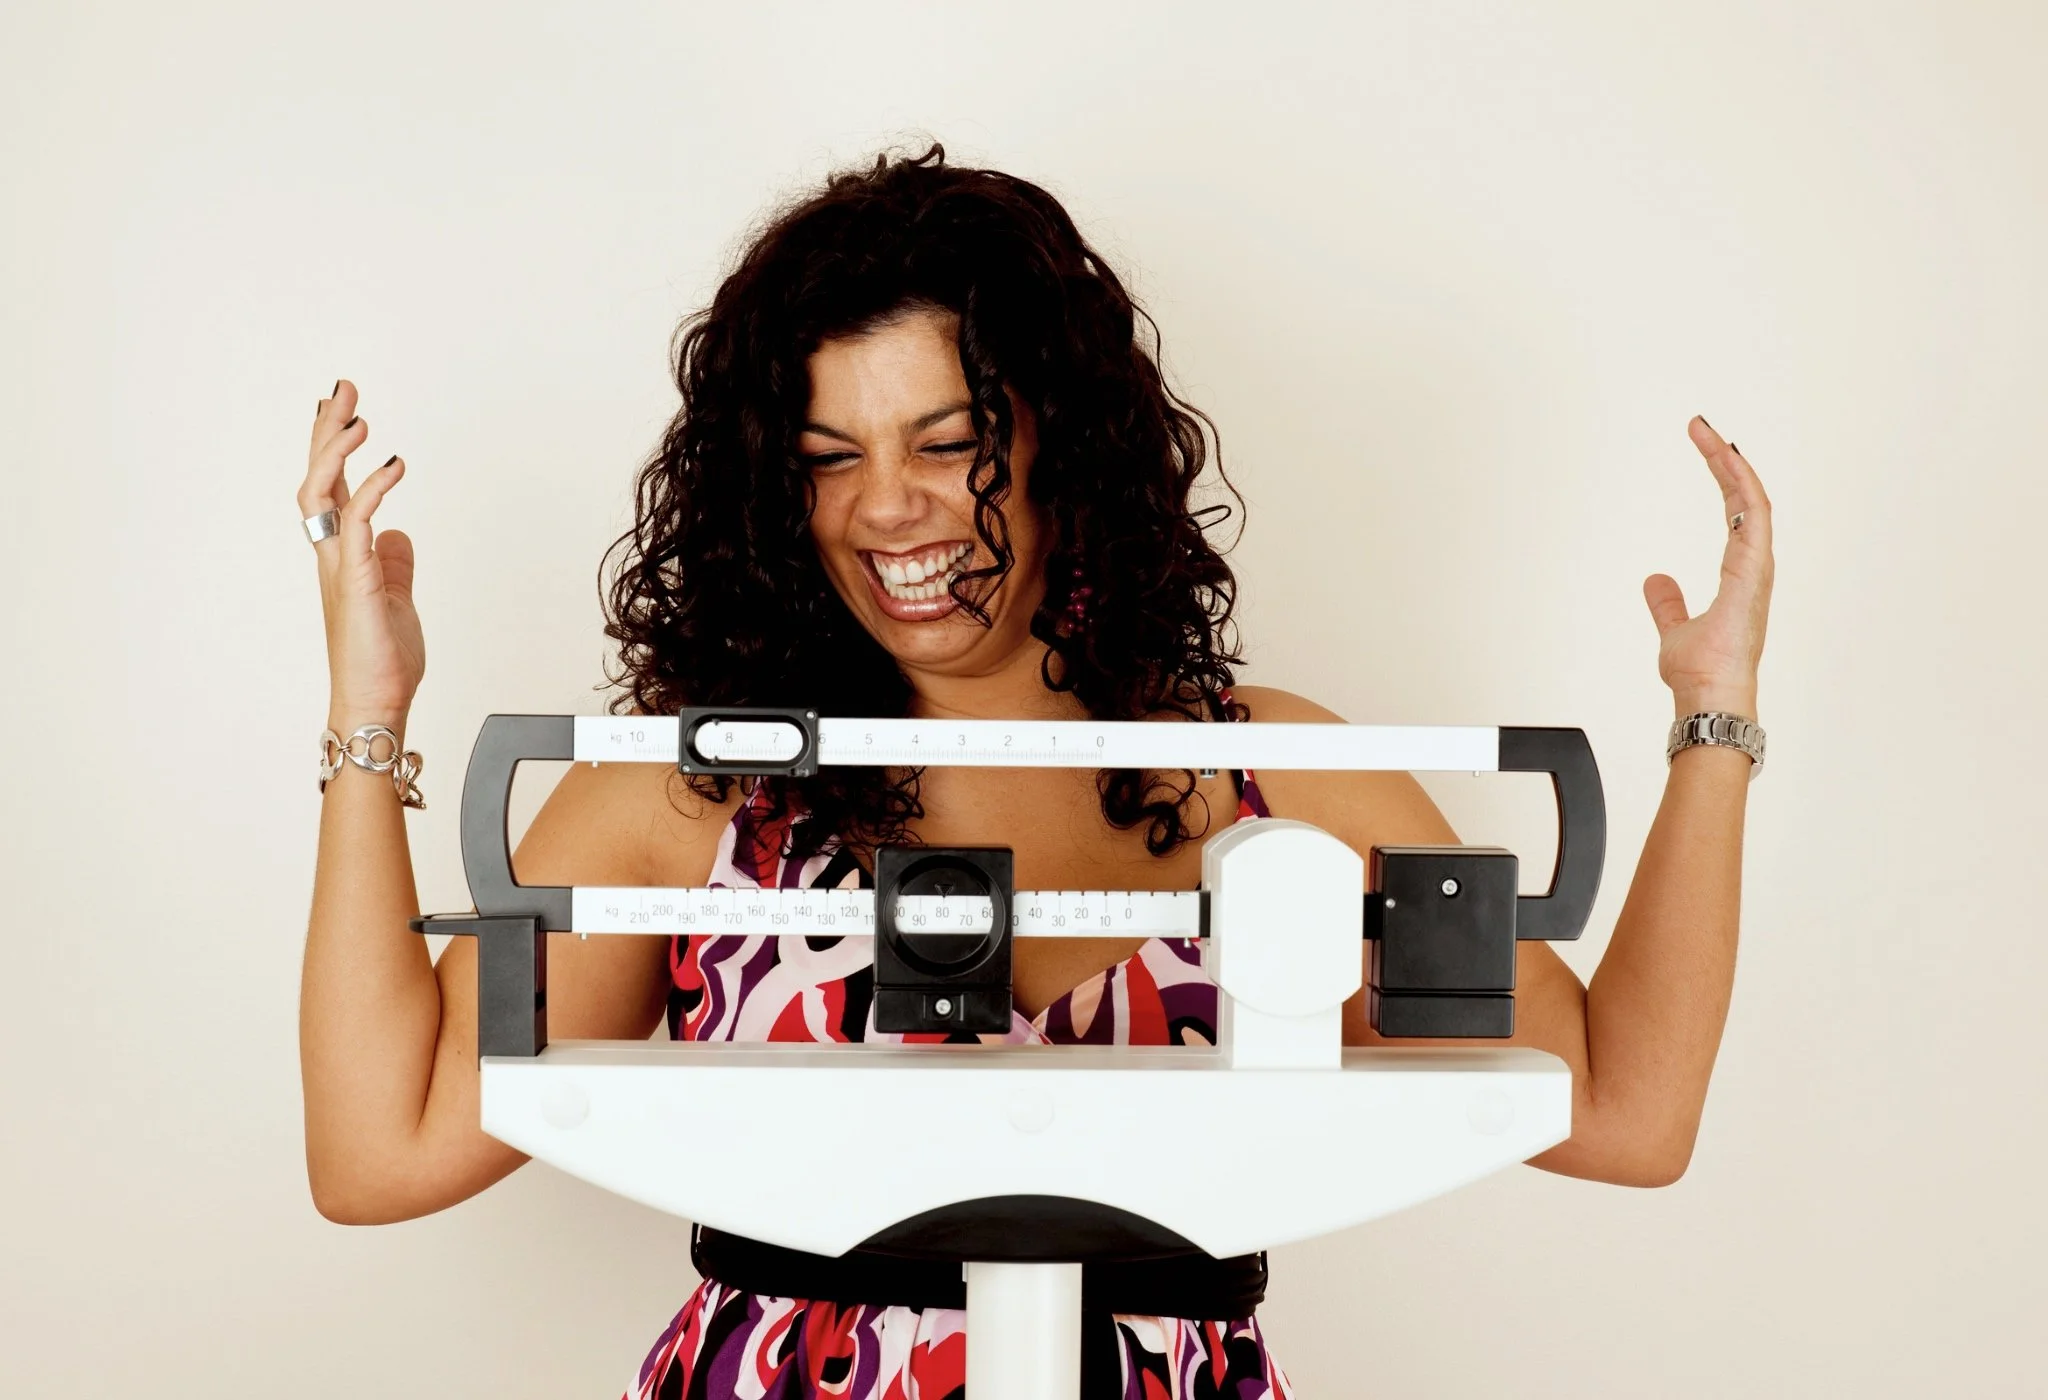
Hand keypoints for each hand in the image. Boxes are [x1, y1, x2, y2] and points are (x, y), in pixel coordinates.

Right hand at [298, 380, 424, 716]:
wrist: (377, 701)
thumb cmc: (383, 657)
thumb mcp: (396, 596)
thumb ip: (394, 562)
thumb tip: (399, 533)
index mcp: (343, 554)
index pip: (332, 487)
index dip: (334, 446)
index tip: (343, 408)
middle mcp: (334, 554)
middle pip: (319, 478)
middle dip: (329, 430)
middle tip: (344, 387)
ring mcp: (341, 566)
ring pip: (323, 494)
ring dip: (338, 450)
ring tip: (357, 415)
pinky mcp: (358, 581)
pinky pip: (360, 524)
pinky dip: (374, 488)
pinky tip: (393, 464)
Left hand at [1642, 416, 1773, 718]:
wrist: (1707, 697)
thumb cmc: (1700, 673)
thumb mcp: (1674, 630)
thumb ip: (1668, 604)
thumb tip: (1655, 581)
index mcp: (1740, 574)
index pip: (1735, 513)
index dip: (1723, 479)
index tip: (1705, 447)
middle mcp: (1755, 567)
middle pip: (1746, 499)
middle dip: (1727, 461)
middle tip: (1703, 427)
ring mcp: (1757, 569)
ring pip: (1752, 502)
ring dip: (1731, 466)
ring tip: (1710, 434)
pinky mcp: (1753, 574)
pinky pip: (1753, 519)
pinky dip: (1742, 488)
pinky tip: (1728, 461)